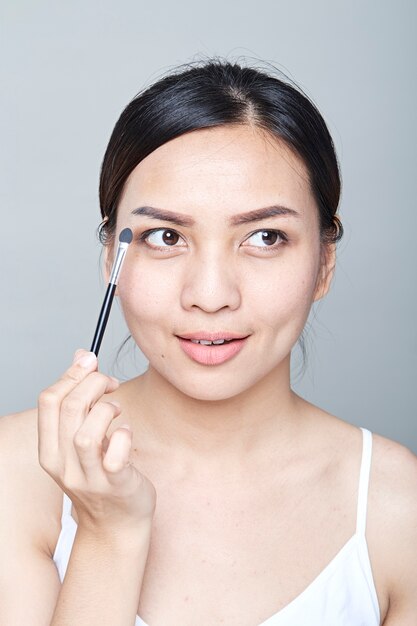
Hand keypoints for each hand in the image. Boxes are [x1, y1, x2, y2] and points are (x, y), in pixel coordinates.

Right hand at [37, 349, 155, 535]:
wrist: (117, 524)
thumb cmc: (102, 473)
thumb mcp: (81, 437)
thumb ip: (79, 397)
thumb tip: (81, 356)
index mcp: (50, 449)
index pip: (48, 401)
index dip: (71, 374)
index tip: (91, 363)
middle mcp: (63, 465)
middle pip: (69, 410)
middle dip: (94, 384)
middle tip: (111, 383)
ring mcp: (88, 478)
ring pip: (85, 434)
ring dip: (106, 411)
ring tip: (116, 411)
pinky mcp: (115, 485)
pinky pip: (115, 457)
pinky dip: (124, 436)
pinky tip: (127, 433)